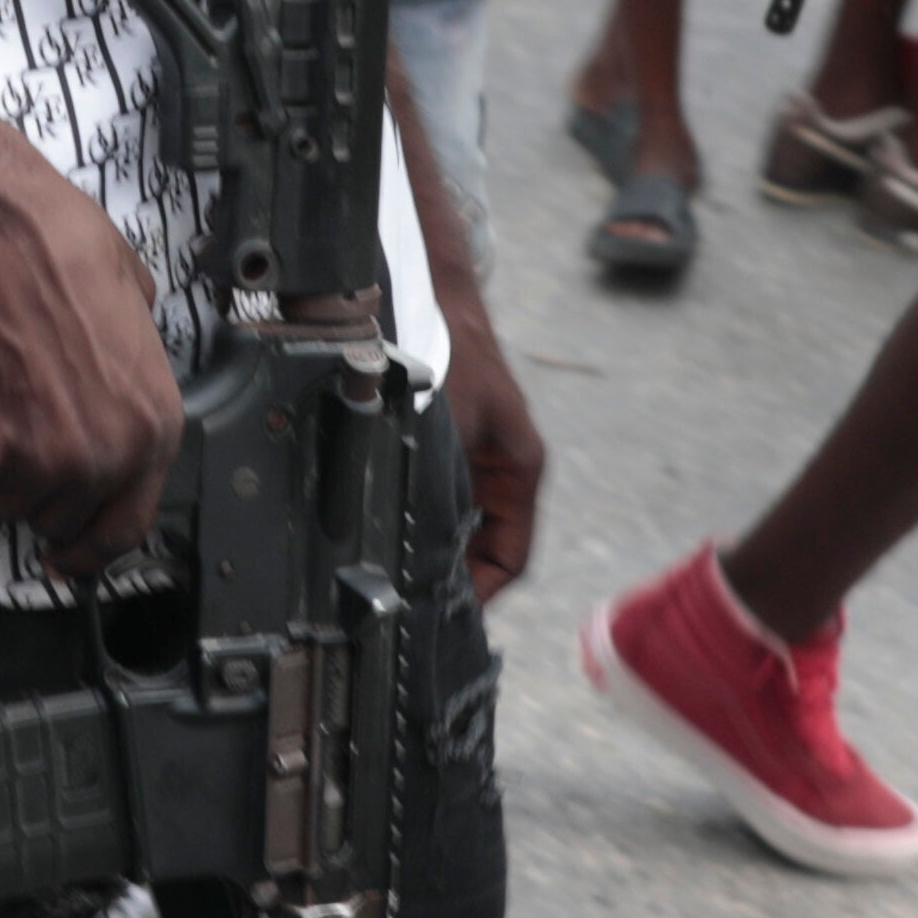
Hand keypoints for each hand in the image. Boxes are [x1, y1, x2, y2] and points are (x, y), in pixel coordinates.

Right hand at [0, 98, 184, 576]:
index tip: (67, 551)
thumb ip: (134, 362)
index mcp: (153, 422)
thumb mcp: (135, 297)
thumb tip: (121, 375)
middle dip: (28, 484)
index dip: (90, 544)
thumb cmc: (52, 243)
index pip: (126, 525)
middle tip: (7, 429)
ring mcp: (38, 460)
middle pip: (55, 517)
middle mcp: (102, 454)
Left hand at [433, 294, 543, 602]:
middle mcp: (507, 473)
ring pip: (467, 529)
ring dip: (442, 553)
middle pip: (490, 548)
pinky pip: (448, 504)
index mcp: (521, 472)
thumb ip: (442, 490)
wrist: (440, 304)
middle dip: (459, 578)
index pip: (512, 557)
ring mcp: (483, 463)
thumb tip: (425, 552)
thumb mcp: (446, 431)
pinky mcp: (459, 452)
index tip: (449, 612)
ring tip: (406, 582)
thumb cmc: (452, 358)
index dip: (483, 591)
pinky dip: (429, 525)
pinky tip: (397, 537)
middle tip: (418, 605)